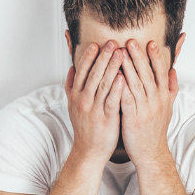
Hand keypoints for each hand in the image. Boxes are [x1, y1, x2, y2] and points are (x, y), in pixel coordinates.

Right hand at [65, 39, 125, 165]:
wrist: (88, 151)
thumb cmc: (84, 128)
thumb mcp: (73, 105)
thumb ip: (71, 86)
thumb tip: (71, 68)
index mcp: (76, 95)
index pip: (82, 71)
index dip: (89, 57)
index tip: (96, 44)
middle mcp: (83, 100)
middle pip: (92, 74)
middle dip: (103, 57)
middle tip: (112, 42)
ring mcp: (94, 110)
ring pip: (102, 84)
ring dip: (112, 67)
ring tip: (120, 53)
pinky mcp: (106, 119)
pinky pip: (111, 101)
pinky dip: (116, 88)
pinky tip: (123, 77)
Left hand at [118, 39, 176, 168]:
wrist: (151, 153)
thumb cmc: (155, 130)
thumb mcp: (168, 107)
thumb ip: (170, 88)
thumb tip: (173, 70)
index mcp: (163, 96)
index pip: (161, 72)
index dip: (156, 57)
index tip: (150, 43)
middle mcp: (156, 101)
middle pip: (148, 74)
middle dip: (139, 57)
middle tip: (131, 41)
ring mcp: (145, 109)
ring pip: (137, 84)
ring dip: (128, 67)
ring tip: (121, 53)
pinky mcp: (133, 118)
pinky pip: (127, 100)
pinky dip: (121, 87)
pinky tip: (114, 76)